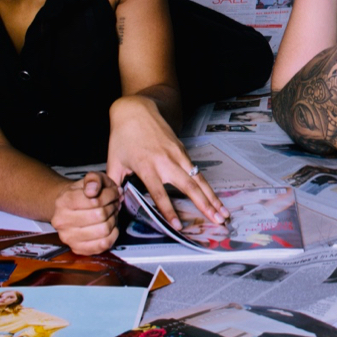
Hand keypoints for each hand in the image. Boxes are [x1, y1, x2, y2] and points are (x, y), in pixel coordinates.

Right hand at [51, 172, 118, 254]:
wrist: (69, 208)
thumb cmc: (82, 193)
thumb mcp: (90, 179)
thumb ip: (93, 179)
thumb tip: (93, 190)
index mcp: (64, 201)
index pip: (95, 201)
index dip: (110, 195)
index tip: (113, 192)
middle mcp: (62, 221)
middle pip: (100, 215)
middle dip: (112, 207)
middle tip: (114, 203)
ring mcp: (68, 237)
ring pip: (103, 230)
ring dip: (113, 220)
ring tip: (111, 214)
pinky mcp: (78, 249)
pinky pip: (103, 244)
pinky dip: (112, 235)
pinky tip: (109, 226)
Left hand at [106, 95, 226, 229]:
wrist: (136, 110)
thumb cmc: (123, 136)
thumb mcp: (113, 161)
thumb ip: (114, 184)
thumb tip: (113, 204)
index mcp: (146, 166)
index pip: (159, 192)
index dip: (168, 210)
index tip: (178, 226)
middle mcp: (166, 161)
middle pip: (189, 187)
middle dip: (205, 205)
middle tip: (218, 221)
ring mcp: (177, 155)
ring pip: (199, 179)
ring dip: (212, 197)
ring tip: (223, 212)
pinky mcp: (183, 151)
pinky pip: (197, 172)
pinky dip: (207, 186)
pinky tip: (214, 198)